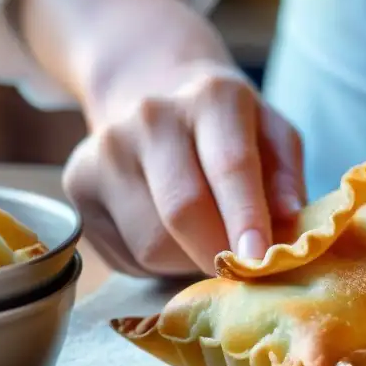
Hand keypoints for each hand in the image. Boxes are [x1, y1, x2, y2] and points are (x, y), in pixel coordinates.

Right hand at [63, 62, 303, 277]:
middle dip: (217, 253)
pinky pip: (125, 253)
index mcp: (212, 97)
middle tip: (240, 272)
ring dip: (187, 260)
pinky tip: (167, 233)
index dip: (245, 219)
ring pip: (151, 243)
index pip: (229, 166)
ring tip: (203, 238)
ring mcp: (105, 149)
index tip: (258, 261)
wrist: (153, 93)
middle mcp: (150, 116)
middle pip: (183, 210)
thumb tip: (288, 220)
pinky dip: (155, 262)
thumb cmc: (230, 130)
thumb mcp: (274, 135)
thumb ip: (287, 176)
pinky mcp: (77, 183)